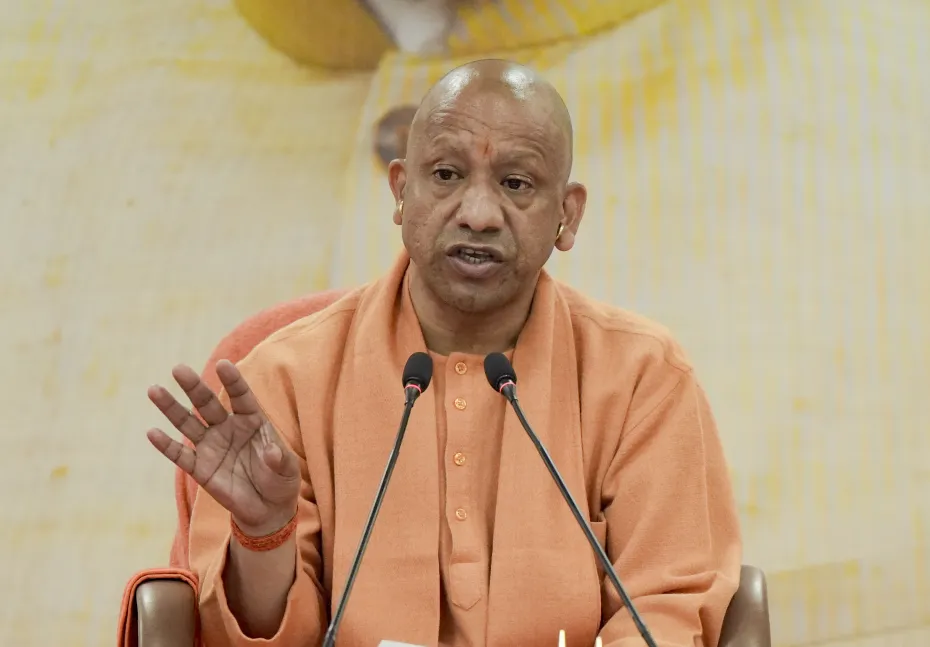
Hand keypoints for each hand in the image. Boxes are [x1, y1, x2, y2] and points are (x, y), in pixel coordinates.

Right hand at [146, 360, 300, 535]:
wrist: (267, 508)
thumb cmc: (281, 480)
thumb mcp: (287, 469)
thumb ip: (279, 459)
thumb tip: (272, 452)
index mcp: (252, 421)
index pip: (240, 396)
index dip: (233, 381)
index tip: (223, 365)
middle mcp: (228, 428)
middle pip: (207, 404)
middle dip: (193, 387)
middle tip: (178, 369)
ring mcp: (211, 446)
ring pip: (188, 423)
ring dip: (171, 408)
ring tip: (154, 389)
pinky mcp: (200, 468)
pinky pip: (180, 455)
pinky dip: (166, 445)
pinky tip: (152, 432)